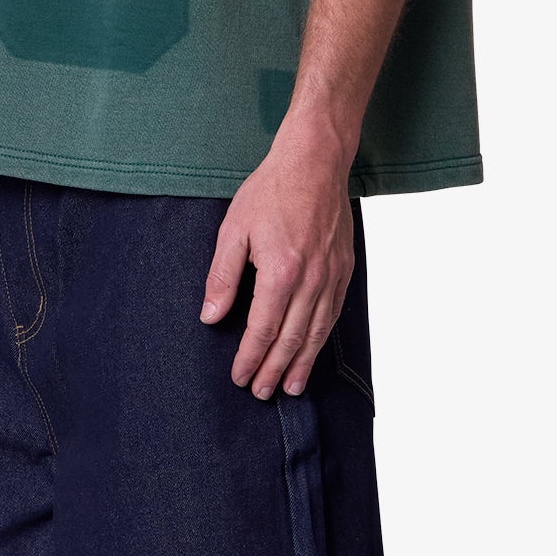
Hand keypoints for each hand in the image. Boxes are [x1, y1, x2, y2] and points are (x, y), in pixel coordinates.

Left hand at [201, 114, 355, 398]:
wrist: (316, 162)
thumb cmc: (272, 191)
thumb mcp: (233, 230)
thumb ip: (221, 277)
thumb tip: (212, 317)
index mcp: (280, 272)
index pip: (263, 329)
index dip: (250, 358)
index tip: (239, 377)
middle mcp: (311, 280)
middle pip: (291, 339)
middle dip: (275, 370)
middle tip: (261, 393)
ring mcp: (332, 276)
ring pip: (317, 332)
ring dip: (302, 364)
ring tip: (291, 388)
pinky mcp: (344, 270)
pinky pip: (334, 315)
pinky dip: (322, 339)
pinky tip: (312, 352)